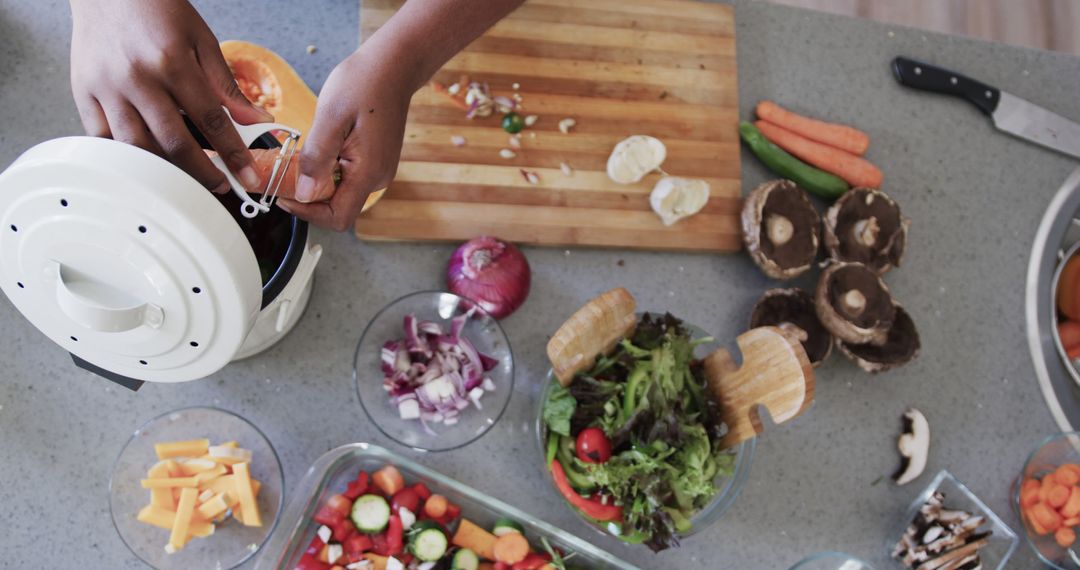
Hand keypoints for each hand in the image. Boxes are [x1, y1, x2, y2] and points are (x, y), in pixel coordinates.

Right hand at [69, 0, 272, 192]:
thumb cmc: (156, 9)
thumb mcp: (201, 39)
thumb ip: (226, 84)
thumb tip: (257, 121)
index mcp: (172, 62)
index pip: (211, 120)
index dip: (234, 153)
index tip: (248, 176)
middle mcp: (137, 78)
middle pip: (173, 142)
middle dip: (202, 172)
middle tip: (220, 186)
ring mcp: (106, 88)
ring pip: (136, 147)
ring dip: (164, 170)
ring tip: (186, 179)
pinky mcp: (82, 92)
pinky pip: (103, 139)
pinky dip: (125, 156)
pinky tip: (146, 163)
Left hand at [276, 46, 413, 230]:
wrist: (393, 66)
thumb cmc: (365, 83)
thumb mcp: (331, 116)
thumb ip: (316, 157)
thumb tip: (302, 194)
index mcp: (368, 172)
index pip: (337, 218)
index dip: (307, 213)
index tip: (283, 194)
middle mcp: (377, 178)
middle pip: (337, 207)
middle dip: (307, 193)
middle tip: (285, 166)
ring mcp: (378, 171)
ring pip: (340, 191)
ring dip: (316, 177)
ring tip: (304, 148)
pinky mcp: (374, 162)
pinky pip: (346, 176)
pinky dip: (327, 166)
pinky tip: (322, 142)